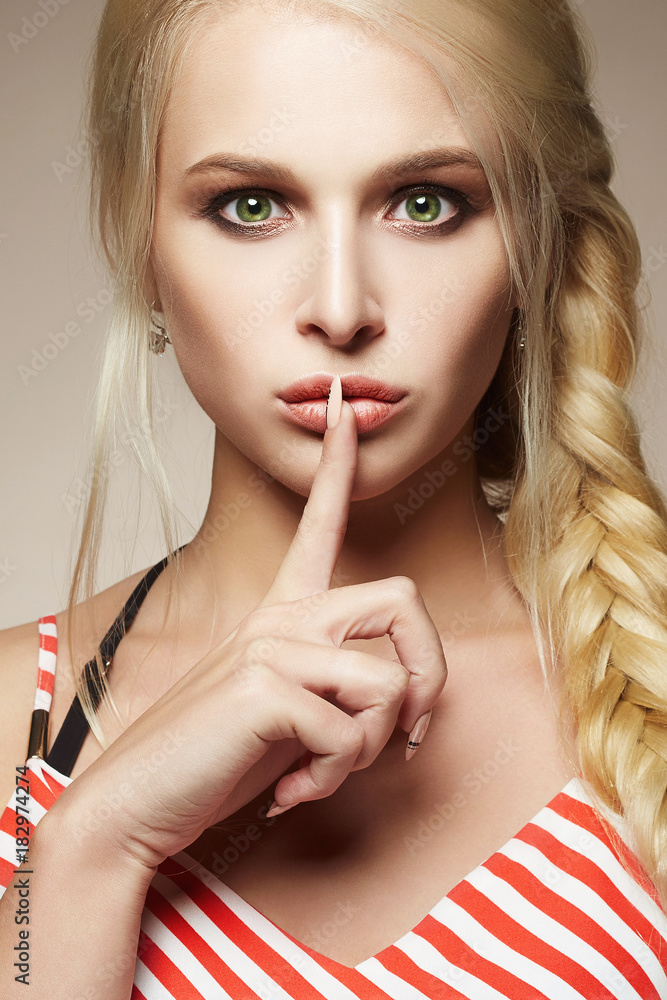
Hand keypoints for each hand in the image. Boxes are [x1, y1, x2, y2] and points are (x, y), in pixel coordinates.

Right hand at [53, 376, 447, 870]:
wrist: (136, 801)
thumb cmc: (218, 756)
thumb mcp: (289, 711)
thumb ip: (339, 688)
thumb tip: (405, 705)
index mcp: (282, 609)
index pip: (318, 521)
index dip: (337, 463)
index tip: (337, 404)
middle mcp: (280, 613)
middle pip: (404, 599)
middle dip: (431, 678)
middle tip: (407, 736)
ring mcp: (272, 643)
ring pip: (391, 683)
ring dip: (370, 749)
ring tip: (320, 770)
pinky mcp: (266, 685)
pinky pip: (353, 736)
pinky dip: (333, 779)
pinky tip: (288, 789)